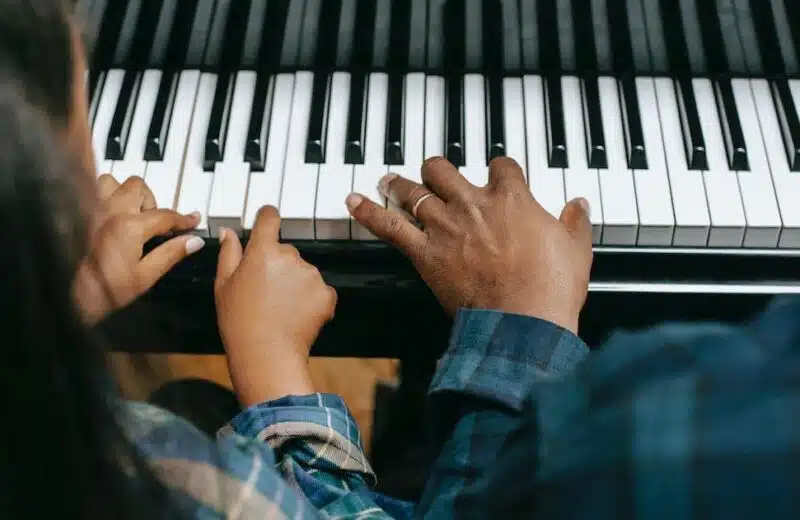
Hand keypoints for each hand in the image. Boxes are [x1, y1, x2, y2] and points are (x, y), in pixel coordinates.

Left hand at [74, 175, 204, 323]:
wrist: (66, 298)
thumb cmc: (102, 292)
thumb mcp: (145, 277)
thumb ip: (171, 254)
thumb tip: (192, 242)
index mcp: (130, 226)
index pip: (165, 215)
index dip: (183, 219)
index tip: (192, 221)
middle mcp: (110, 211)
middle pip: (139, 187)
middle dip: (152, 202)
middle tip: (155, 223)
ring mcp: (90, 210)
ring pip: (112, 182)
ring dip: (125, 194)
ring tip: (131, 213)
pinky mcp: (76, 215)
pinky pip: (91, 193)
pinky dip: (105, 198)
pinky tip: (109, 216)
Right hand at [214, 206, 336, 405]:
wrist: (267, 354)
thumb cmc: (240, 322)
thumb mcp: (223, 285)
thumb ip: (228, 253)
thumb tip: (229, 232)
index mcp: (262, 251)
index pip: (269, 218)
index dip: (267, 218)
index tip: (267, 221)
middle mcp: (290, 256)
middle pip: (286, 250)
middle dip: (278, 265)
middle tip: (264, 292)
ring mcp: (311, 275)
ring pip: (303, 271)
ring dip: (295, 283)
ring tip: (279, 307)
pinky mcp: (327, 293)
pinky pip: (320, 290)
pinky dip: (311, 300)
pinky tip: (296, 315)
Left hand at [346, 157, 592, 333]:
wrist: (523, 322)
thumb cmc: (551, 289)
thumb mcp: (576, 250)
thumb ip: (575, 223)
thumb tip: (579, 205)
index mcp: (512, 198)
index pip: (501, 166)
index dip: (498, 169)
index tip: (498, 175)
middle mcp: (474, 204)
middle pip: (445, 170)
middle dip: (438, 170)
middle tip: (433, 174)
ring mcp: (446, 227)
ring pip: (414, 191)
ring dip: (400, 184)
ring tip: (389, 179)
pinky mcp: (425, 253)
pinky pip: (389, 226)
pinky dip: (368, 212)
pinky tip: (353, 200)